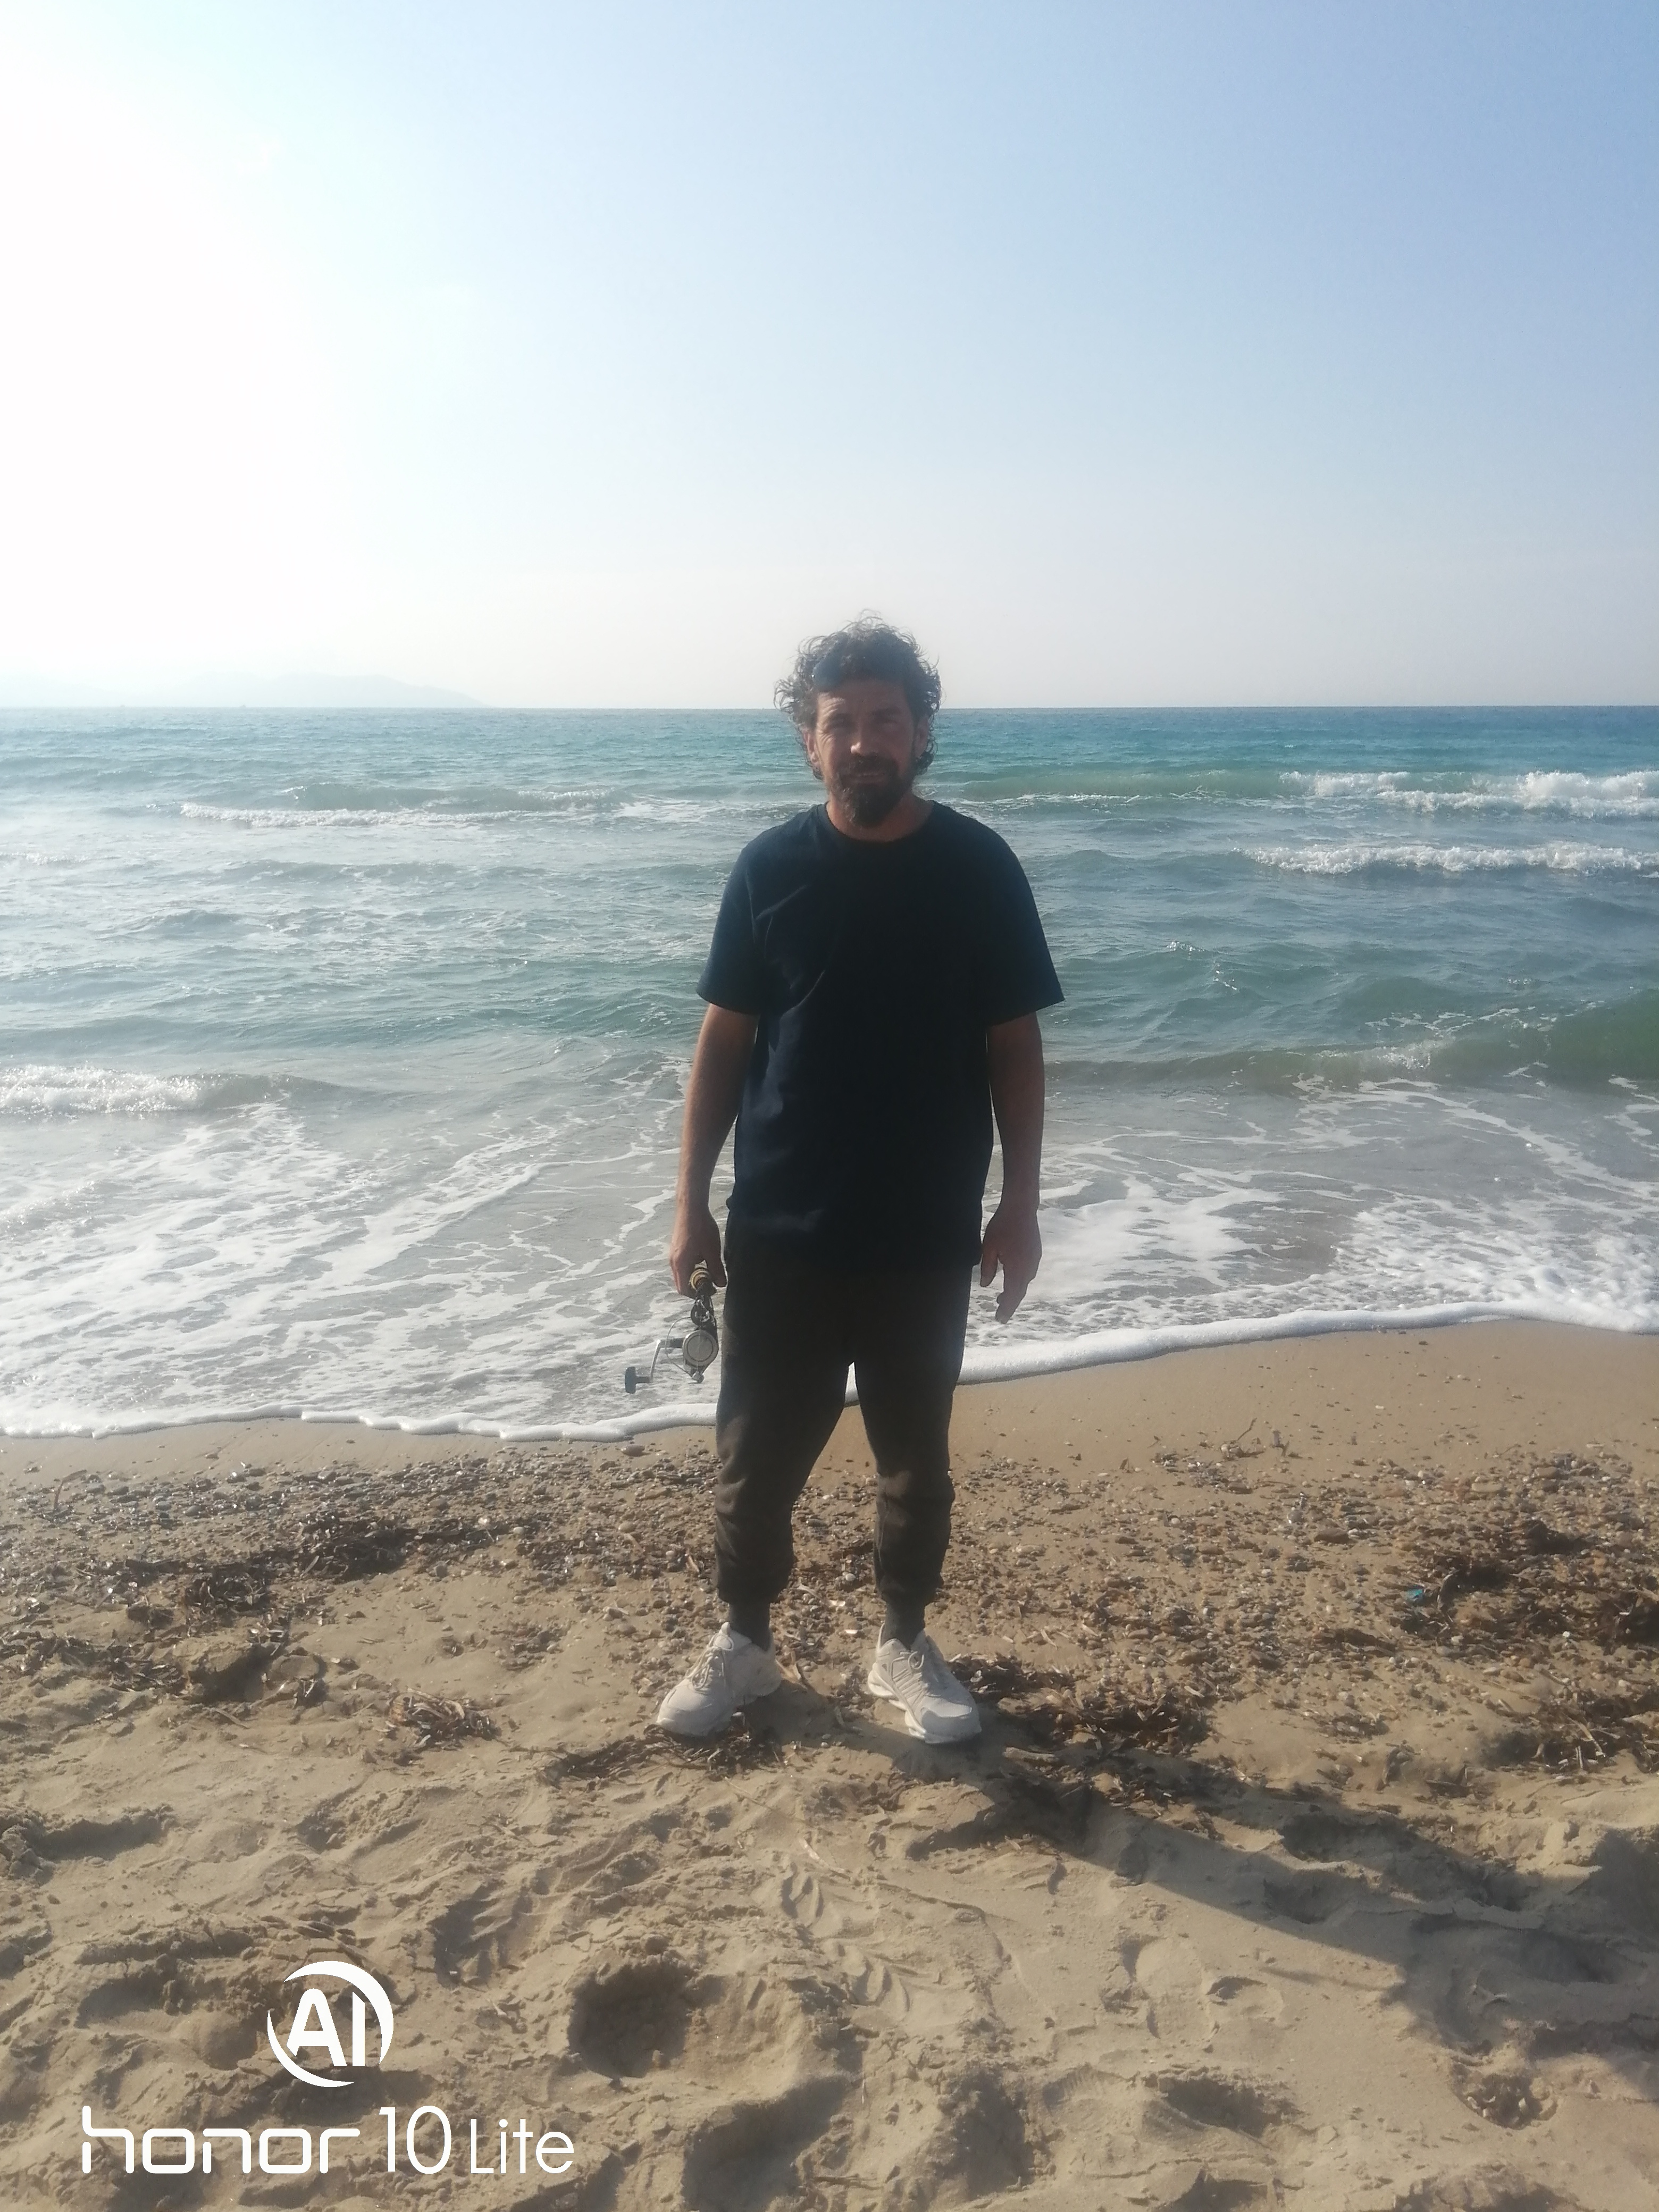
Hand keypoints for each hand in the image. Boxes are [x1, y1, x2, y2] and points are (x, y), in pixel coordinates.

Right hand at [669, 1200, 725, 1294]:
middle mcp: (673, 1262)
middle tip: (711, 1280)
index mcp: (680, 1265)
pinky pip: (681, 1264)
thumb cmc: (701, 1228)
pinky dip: (691, 1266)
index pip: (683, 1289)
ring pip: (681, 1273)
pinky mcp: (675, 1247)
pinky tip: (702, 1256)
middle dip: (695, 1285)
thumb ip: (716, 1269)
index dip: (696, 1294)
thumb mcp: (712, 1251)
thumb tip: (721, 1284)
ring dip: (694, 1275)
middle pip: (681, 1282)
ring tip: (708, 1268)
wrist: (691, 1207)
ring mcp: (672, 1254)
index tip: (709, 1290)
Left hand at [980, 1202, 1040, 1321]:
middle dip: (1010, 1303)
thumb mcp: (988, 1248)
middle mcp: (1029, 1267)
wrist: (1021, 1208)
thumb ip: (987, 1268)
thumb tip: (985, 1285)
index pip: (1012, 1295)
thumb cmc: (1002, 1226)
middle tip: (999, 1312)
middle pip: (1020, 1291)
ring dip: (1014, 1291)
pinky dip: (1019, 1280)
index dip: (1006, 1308)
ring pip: (1024, 1282)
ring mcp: (1035, 1260)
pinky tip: (1011, 1279)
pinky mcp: (1036, 1253)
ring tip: (1002, 1297)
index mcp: (1017, 1268)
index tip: (999, 1319)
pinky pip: (1028, 1272)